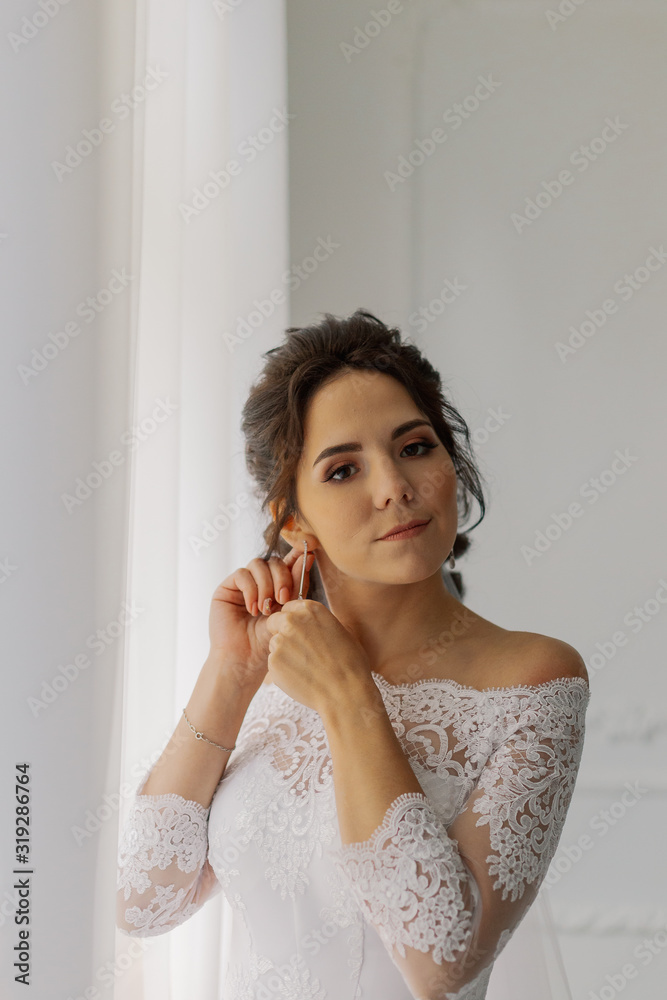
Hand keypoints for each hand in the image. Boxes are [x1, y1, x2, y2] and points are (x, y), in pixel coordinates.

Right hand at [206, 545, 316, 691]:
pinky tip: (252, 609)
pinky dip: (250, 590)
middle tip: (283, 600)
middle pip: (275, 561)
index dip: (297, 554)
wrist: (245, 660)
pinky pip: (242, 574)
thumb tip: (310, 556)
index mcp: (278, 587)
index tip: (308, 551)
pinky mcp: (227, 588)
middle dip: (282, 577)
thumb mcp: (288, 612)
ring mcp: (244, 584)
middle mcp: (261, 582)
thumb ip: (297, 585)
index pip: (288, 563)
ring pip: (258, 564)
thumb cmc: (268, 642)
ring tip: (265, 609)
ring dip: (266, 585)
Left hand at [264, 599, 373, 714]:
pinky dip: (283, 670)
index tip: (300, 631)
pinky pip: (274, 663)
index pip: (288, 607)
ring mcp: (280, 641)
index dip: (293, 620)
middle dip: (281, 632)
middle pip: (275, 621)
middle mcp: (292, 621)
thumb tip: (311, 623)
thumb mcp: (341, 631)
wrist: (345, 693)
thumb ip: (319, 622)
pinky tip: (302, 678)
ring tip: (306, 667)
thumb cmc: (350, 664)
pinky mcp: (273, 662)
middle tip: (298, 650)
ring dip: (283, 652)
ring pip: (274, 644)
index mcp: (310, 609)